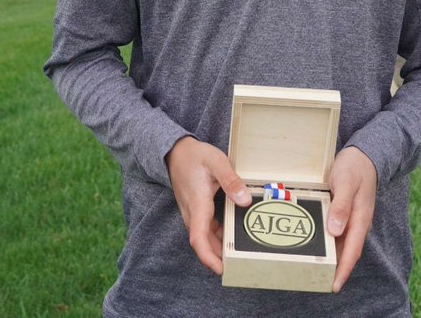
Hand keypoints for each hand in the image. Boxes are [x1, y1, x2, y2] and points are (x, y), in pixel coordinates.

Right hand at [166, 136, 250, 275]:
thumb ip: (231, 181)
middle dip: (218, 258)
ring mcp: (192, 212)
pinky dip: (216, 236)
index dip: (209, 257)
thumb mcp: (216, 162)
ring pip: (204, 237)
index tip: (221, 269)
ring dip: (218, 248)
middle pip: (204, 243)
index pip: (199, 239)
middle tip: (239, 266)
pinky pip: (204, 229)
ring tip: (238, 255)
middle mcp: (192, 213)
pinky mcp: (195, 210)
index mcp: (198, 204)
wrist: (176, 151)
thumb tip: (244, 200)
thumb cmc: (195, 156)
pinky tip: (230, 235)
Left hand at [327, 145, 377, 292]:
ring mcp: (352, 219)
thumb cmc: (355, 168)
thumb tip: (335, 230)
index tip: (334, 285)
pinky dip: (327, 241)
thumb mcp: (346, 183)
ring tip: (314, 269)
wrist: (363, 155)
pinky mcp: (345, 214)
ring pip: (340, 244)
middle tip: (318, 281)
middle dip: (335, 269)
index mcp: (361, 218)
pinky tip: (316, 245)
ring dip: (330, 256)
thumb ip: (342, 206)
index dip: (344, 269)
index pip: (352, 250)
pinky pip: (336, 233)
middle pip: (346, 252)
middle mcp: (357, 223)